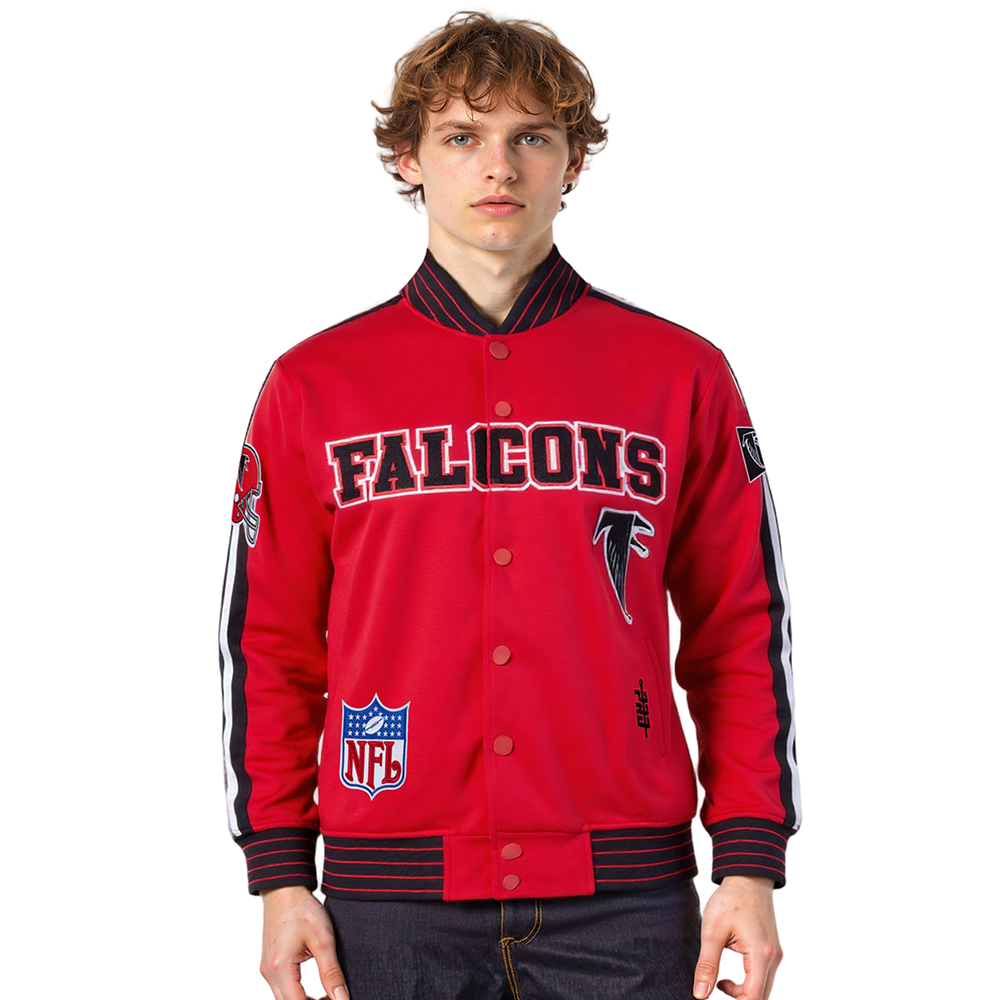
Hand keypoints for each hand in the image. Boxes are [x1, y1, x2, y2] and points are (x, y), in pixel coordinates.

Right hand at [260, 885, 348, 999]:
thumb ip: (331, 973)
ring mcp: (267, 968)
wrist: (284, 888)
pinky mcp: (269, 963)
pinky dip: (298, 993)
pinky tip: (316, 989)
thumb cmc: (301, 909)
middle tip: (336, 998)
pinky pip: (282, 988)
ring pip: (285, 998)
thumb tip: (342, 998)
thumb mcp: (323, 940)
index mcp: (280, 968)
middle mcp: (269, 972)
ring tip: (329, 995)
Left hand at [693, 876, 780, 999]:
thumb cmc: (729, 900)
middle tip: (716, 986)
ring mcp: (775, 955)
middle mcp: (773, 958)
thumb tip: (700, 995)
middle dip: (739, 999)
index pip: (753, 997)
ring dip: (744, 992)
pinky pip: (764, 977)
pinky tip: (730, 975)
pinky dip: (749, 983)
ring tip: (721, 980)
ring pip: (763, 989)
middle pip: (761, 997)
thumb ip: (707, 965)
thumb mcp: (712, 931)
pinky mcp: (772, 951)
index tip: (716, 990)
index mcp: (761, 955)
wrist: (747, 877)